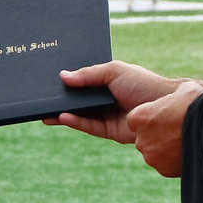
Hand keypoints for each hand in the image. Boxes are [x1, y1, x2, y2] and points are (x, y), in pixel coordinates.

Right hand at [47, 60, 187, 143]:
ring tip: (43, 110)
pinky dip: (74, 122)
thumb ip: (88, 74)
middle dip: (60, 97)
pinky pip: (88, 126)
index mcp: (107, 80)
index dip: (67, 80)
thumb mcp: (114, 71)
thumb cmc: (143, 83)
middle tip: (39, 96)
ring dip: (62, 112)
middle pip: (78, 98)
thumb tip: (63, 76)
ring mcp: (106, 115)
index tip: (47, 78)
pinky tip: (61, 116)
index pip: (82, 80)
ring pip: (79, 114)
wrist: (163, 107)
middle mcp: (105, 98)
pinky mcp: (109, 131)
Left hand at [126, 82, 202, 176]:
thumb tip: (179, 96)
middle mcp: (141, 139)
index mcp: (140, 117)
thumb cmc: (197, 104)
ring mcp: (152, 156)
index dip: (150, 118)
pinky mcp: (164, 170)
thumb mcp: (184, 91)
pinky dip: (173, 160)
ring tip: (184, 140)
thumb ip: (173, 96)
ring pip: (154, 153)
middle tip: (176, 130)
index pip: (136, 120)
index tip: (164, 117)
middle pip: (144, 138)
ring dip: (165, 148)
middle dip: (156, 135)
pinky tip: (188, 151)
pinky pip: (165, 165)